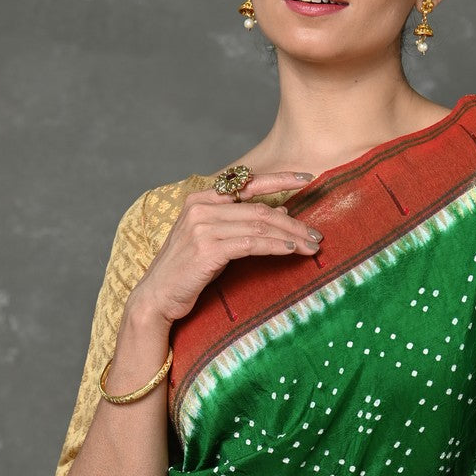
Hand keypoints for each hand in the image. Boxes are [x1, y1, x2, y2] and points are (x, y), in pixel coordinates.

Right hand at [128, 176, 323, 327]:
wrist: (157, 296)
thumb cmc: (188, 269)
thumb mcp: (216, 240)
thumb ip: (242, 223)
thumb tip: (281, 212)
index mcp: (201, 198)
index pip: (247, 182)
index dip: (280, 179)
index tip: (307, 178)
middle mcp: (200, 207)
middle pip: (259, 209)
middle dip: (294, 223)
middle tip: (317, 235)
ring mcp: (202, 227)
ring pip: (259, 225)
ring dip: (290, 236)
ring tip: (311, 246)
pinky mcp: (207, 248)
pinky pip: (251, 244)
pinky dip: (275, 246)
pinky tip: (291, 251)